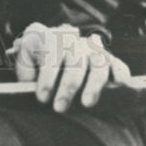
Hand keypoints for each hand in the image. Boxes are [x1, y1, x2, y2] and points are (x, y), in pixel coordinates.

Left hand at [12, 23, 131, 112]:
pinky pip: (117, 64)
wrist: (58, 64)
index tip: (42, 97)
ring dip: (92, 84)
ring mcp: (91, 49)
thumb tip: (27, 82)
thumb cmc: (39, 70)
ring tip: (86, 104)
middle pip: (73, 58)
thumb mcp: (27, 68)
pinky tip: (120, 84)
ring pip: (96, 62)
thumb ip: (25, 71)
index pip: (48, 48)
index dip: (46, 74)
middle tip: (60, 108)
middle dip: (67, 85)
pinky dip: (120, 72)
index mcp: (48, 38)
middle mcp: (71, 40)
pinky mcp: (109, 60)